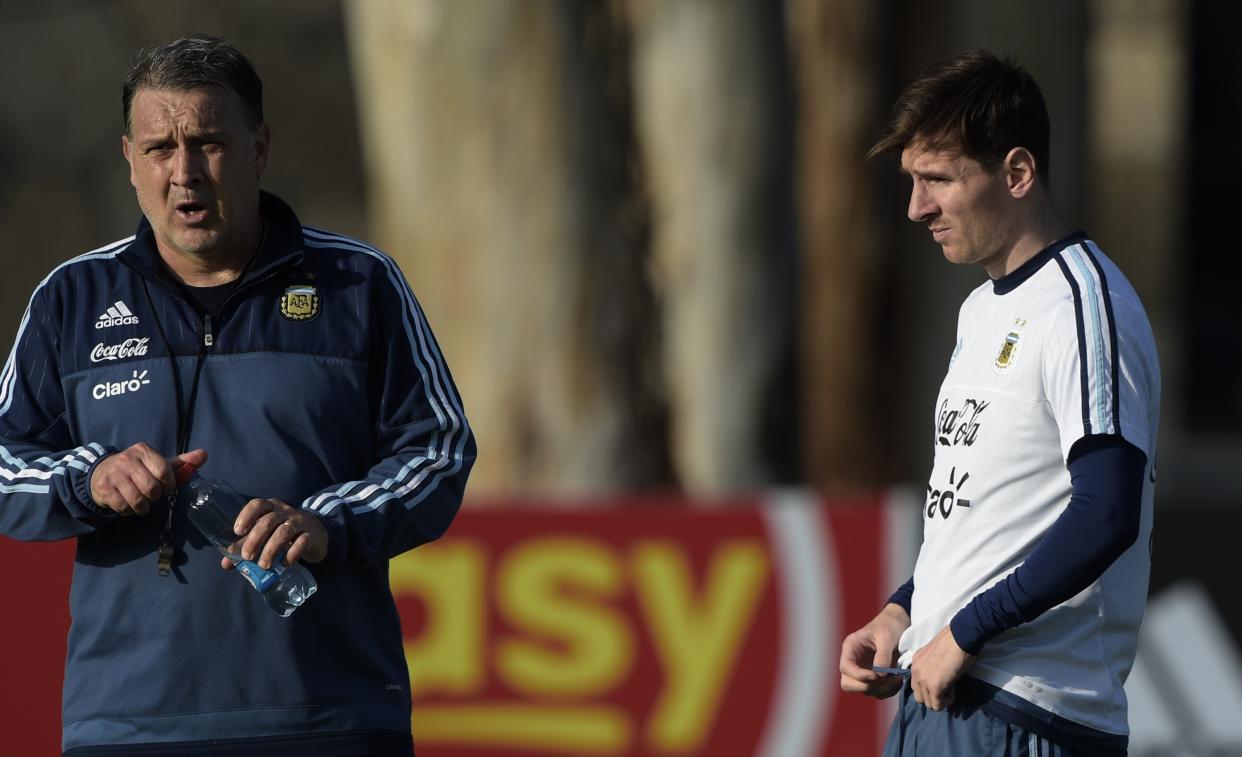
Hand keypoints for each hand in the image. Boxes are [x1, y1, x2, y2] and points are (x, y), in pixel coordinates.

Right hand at [90, 445, 207, 515]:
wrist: (101, 472)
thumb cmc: (137, 469)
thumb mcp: (158, 462)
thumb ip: (181, 462)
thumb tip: (204, 454)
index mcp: (143, 451)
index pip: (163, 471)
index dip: (168, 484)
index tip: (167, 487)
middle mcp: (127, 460)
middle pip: (151, 488)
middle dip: (155, 496)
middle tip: (152, 495)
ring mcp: (114, 474)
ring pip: (137, 500)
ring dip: (143, 507)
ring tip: (142, 502)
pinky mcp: (104, 489)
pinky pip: (123, 507)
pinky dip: (129, 511)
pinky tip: (128, 504)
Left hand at [227, 497, 328, 570]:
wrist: (316, 534)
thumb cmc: (284, 534)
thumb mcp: (266, 536)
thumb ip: (246, 547)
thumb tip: (226, 564)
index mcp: (271, 508)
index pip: (257, 504)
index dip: (246, 516)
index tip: (237, 532)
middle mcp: (285, 511)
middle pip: (268, 521)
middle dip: (255, 539)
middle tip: (247, 557)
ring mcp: (300, 521)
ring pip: (283, 532)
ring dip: (271, 550)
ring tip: (264, 565)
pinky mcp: (312, 534)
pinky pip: (302, 542)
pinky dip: (291, 554)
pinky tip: (284, 563)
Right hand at [840, 603, 910, 697]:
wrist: (900, 624)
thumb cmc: (890, 625)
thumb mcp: (886, 637)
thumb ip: (883, 656)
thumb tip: (880, 675)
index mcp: (851, 648)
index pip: (845, 668)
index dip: (858, 675)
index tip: (875, 676)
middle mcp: (854, 662)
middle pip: (848, 684)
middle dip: (866, 686)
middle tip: (884, 679)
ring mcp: (864, 671)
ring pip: (865, 691)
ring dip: (881, 689)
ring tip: (896, 678)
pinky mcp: (876, 678)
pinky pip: (878, 692)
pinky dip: (888, 690)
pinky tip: (898, 679)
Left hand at [910, 625, 973, 709]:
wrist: (961, 636)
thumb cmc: (953, 642)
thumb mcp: (935, 654)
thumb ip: (930, 666)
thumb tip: (937, 677)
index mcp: (916, 662)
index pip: (916, 685)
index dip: (929, 687)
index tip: (942, 680)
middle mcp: (915, 671)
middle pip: (919, 697)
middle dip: (933, 697)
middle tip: (947, 686)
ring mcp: (923, 679)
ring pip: (929, 704)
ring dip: (941, 699)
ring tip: (951, 686)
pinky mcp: (934, 686)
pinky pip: (938, 705)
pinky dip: (947, 701)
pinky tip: (954, 688)